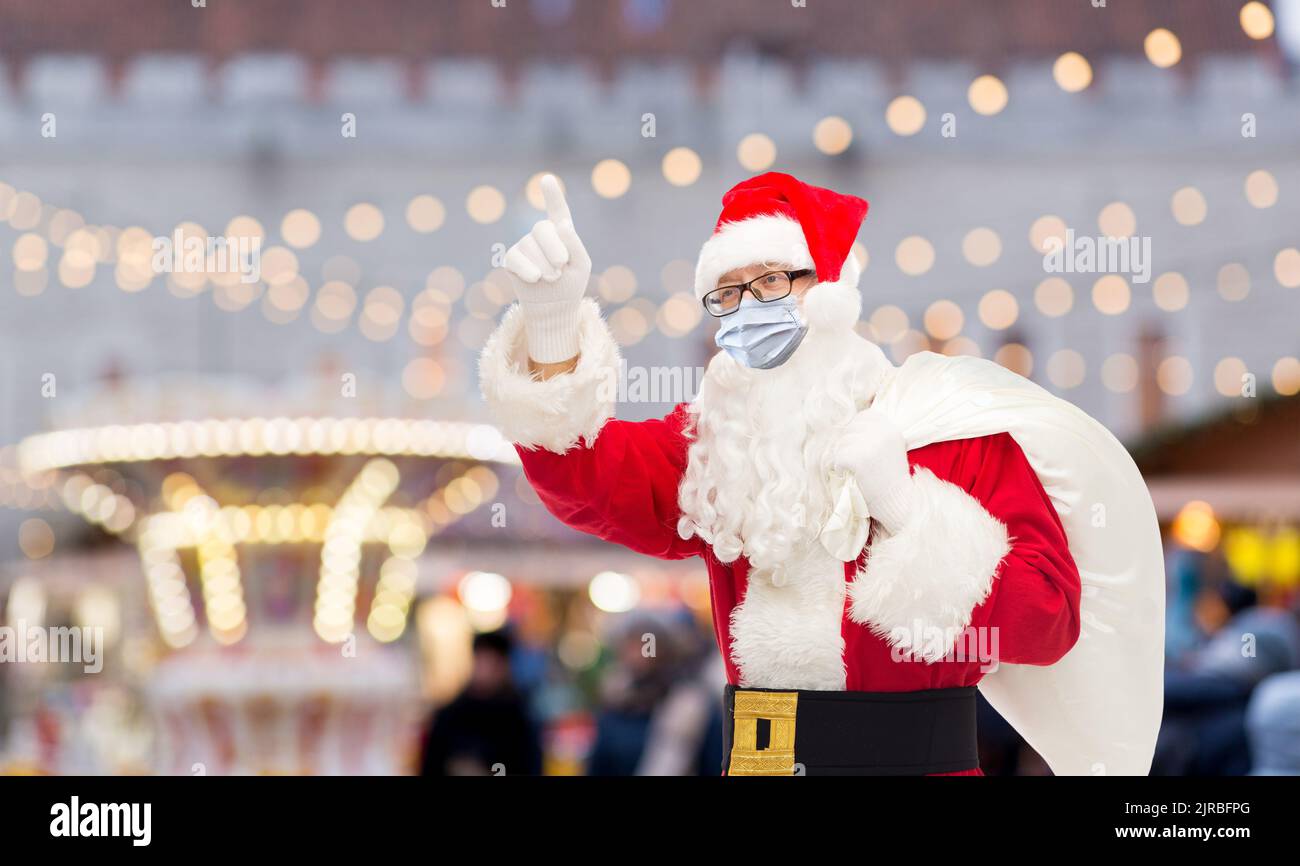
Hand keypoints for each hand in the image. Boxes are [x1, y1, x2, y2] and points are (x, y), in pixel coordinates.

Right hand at [502, 175, 592, 363]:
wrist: (554, 309)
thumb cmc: (571, 285)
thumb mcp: (581, 265)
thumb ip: (574, 243)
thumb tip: (560, 224)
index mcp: (561, 232)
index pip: (557, 210)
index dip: (552, 195)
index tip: (547, 179)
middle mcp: (541, 235)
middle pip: (542, 229)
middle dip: (555, 249)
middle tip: (561, 268)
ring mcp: (525, 245)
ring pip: (530, 247)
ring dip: (545, 266)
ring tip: (552, 279)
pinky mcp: (512, 260)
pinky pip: (516, 259)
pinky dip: (529, 270)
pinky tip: (535, 278)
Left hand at [831, 408, 914, 533]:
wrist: (899, 502)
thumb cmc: (891, 479)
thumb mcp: (890, 448)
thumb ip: (876, 434)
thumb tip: (848, 426)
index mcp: (891, 428)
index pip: (864, 416)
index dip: (857, 430)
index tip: (859, 445)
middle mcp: (882, 432)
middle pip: (850, 428)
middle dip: (848, 444)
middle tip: (854, 461)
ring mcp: (870, 444)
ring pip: (842, 442)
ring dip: (843, 456)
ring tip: (854, 469)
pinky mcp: (858, 457)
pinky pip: (838, 457)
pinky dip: (840, 467)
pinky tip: (851, 475)